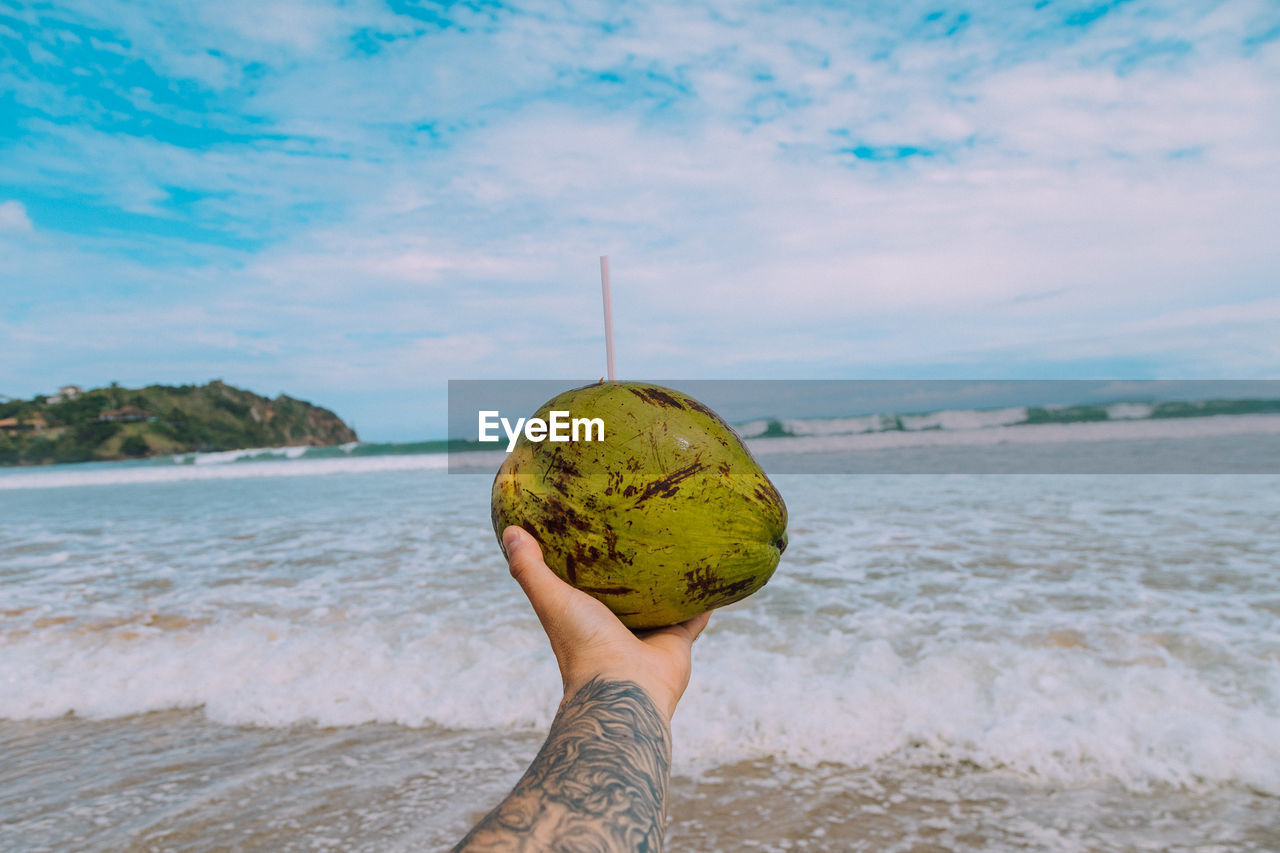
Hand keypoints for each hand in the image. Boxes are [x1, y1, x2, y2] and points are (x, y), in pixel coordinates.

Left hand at [502, 525, 709, 721]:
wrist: (624, 688)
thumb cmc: (581, 646)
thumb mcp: (552, 599)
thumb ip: (530, 569)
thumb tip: (509, 531)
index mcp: (587, 618)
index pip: (587, 585)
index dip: (589, 562)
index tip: (595, 530)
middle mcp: (618, 627)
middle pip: (629, 593)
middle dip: (635, 569)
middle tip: (644, 530)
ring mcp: (649, 635)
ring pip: (665, 602)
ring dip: (672, 582)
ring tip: (683, 547)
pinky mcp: (678, 640)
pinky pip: (697, 615)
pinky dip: (706, 599)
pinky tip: (716, 575)